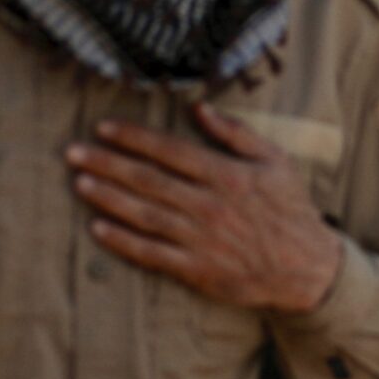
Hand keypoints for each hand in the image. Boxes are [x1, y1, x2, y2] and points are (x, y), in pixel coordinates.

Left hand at [67, 103, 343, 315]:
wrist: (305, 268)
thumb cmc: (290, 209)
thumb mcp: (276, 162)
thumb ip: (237, 134)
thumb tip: (200, 108)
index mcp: (227, 175)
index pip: (170, 150)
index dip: (134, 138)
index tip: (104, 128)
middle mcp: (208, 205)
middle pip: (148, 180)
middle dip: (108, 163)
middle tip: (73, 152)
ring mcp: (200, 239)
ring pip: (144, 214)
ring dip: (108, 198)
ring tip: (79, 182)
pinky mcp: (196, 269)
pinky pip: (151, 253)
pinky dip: (123, 241)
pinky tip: (98, 229)